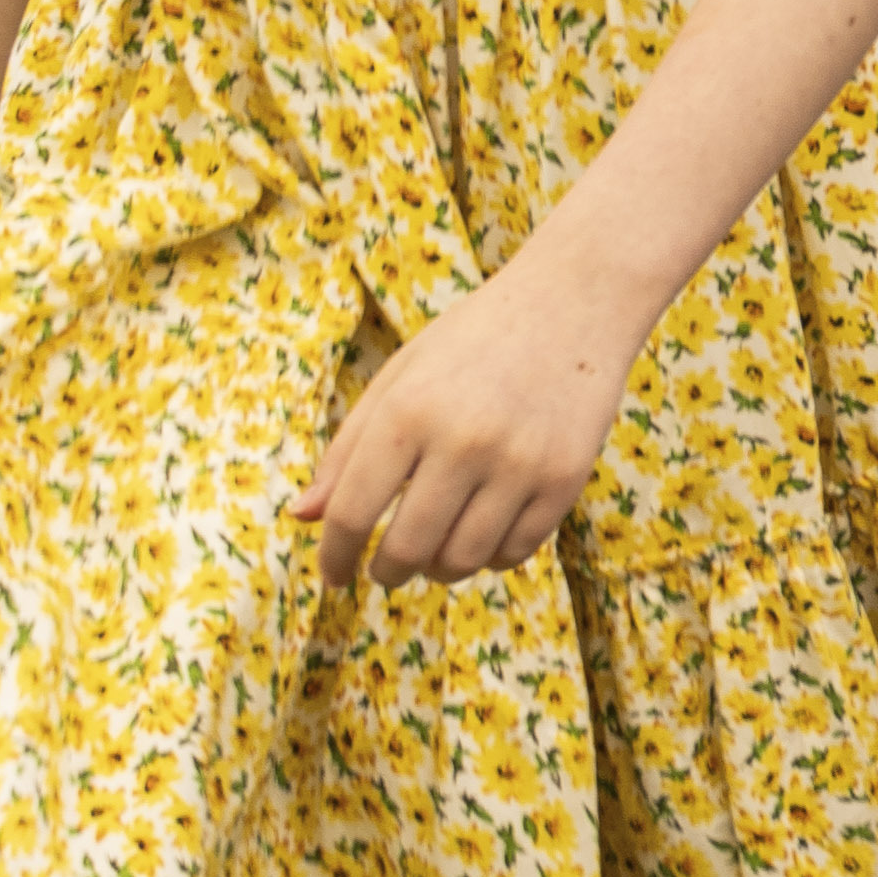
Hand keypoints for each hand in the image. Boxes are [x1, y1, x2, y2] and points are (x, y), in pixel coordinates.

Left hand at [307, 249, 653, 588]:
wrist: (575, 301)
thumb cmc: (474, 339)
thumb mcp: (400, 378)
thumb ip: (347, 449)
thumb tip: (302, 517)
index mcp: (408, 410)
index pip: (353, 512)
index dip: (334, 556)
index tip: (333, 575)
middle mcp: (463, 441)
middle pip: (407, 549)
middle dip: (386, 572)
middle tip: (384, 571)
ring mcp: (519, 464)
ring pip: (462, 560)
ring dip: (437, 571)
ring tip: (433, 555)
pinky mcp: (565, 480)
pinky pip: (515, 552)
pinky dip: (489, 558)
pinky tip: (481, 535)